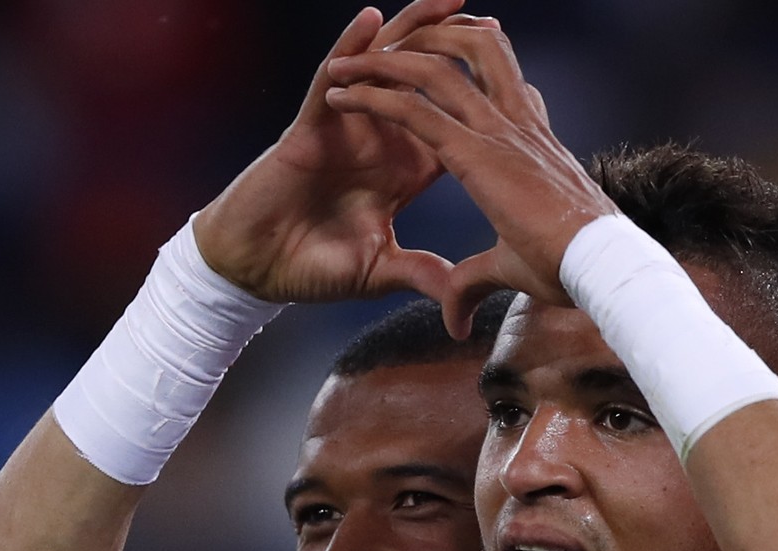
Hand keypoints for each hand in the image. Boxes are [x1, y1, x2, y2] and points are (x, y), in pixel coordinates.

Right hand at [192, 1, 496, 303]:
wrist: (257, 270)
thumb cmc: (312, 267)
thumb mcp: (381, 272)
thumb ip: (423, 273)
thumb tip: (462, 294)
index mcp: (406, 169)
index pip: (454, 124)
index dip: (483, 100)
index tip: (520, 81)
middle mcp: (381, 140)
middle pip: (428, 82)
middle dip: (459, 49)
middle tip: (493, 21)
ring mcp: (346, 128)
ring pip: (385, 66)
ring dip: (414, 31)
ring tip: (447, 0)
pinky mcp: (310, 128)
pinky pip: (332, 79)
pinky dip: (351, 48)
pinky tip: (370, 21)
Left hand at [325, 23, 619, 335]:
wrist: (603, 268)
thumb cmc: (573, 268)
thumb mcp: (511, 268)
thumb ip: (472, 283)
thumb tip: (454, 321)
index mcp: (531, 142)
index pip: (500, 83)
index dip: (472, 64)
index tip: (441, 62)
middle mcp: (517, 125)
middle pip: (475, 52)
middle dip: (431, 36)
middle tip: (391, 41)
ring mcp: (499, 132)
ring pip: (438, 67)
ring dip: (391, 56)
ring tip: (354, 57)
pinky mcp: (476, 152)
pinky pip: (414, 108)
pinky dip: (373, 94)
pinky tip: (342, 91)